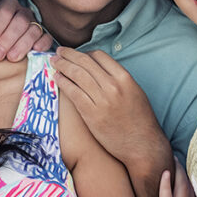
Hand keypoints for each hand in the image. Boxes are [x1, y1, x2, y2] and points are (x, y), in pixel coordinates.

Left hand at [0, 0, 51, 61]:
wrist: (0, 42)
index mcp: (7, 4)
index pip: (5, 11)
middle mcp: (23, 11)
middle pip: (20, 21)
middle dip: (8, 39)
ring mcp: (35, 22)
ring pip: (34, 30)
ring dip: (22, 45)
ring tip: (11, 58)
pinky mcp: (44, 35)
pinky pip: (47, 38)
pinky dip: (42, 45)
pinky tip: (34, 51)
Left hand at [51, 47, 165, 165]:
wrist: (142, 145)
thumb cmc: (140, 119)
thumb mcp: (135, 91)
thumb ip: (118, 79)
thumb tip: (98, 68)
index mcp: (125, 78)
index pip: (100, 56)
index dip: (85, 53)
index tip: (77, 55)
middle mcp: (113, 86)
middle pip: (85, 62)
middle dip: (69, 55)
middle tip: (59, 51)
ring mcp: (101, 100)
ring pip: (77, 75)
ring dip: (63, 65)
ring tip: (54, 61)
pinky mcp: (91, 114)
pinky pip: (73, 92)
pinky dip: (63, 83)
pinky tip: (57, 78)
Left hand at [155, 160, 196, 196]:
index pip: (193, 196)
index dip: (190, 183)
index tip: (187, 172)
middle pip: (188, 187)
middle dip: (183, 171)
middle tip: (179, 156)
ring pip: (180, 188)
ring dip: (176, 172)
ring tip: (173, 158)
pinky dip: (166, 184)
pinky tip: (164, 172)